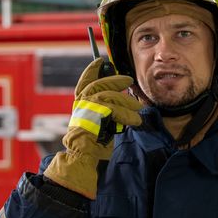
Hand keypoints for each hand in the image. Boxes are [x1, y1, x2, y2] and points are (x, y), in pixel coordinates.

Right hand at [44, 58, 141, 198]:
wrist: (83, 156)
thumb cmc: (94, 142)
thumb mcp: (101, 122)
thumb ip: (106, 109)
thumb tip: (121, 95)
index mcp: (80, 103)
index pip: (84, 81)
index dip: (92, 70)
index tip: (100, 61)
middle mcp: (81, 103)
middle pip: (98, 84)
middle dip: (114, 79)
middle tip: (128, 80)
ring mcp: (85, 108)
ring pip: (109, 96)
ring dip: (126, 102)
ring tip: (137, 109)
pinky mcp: (93, 115)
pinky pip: (114, 109)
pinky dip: (126, 115)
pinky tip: (134, 121)